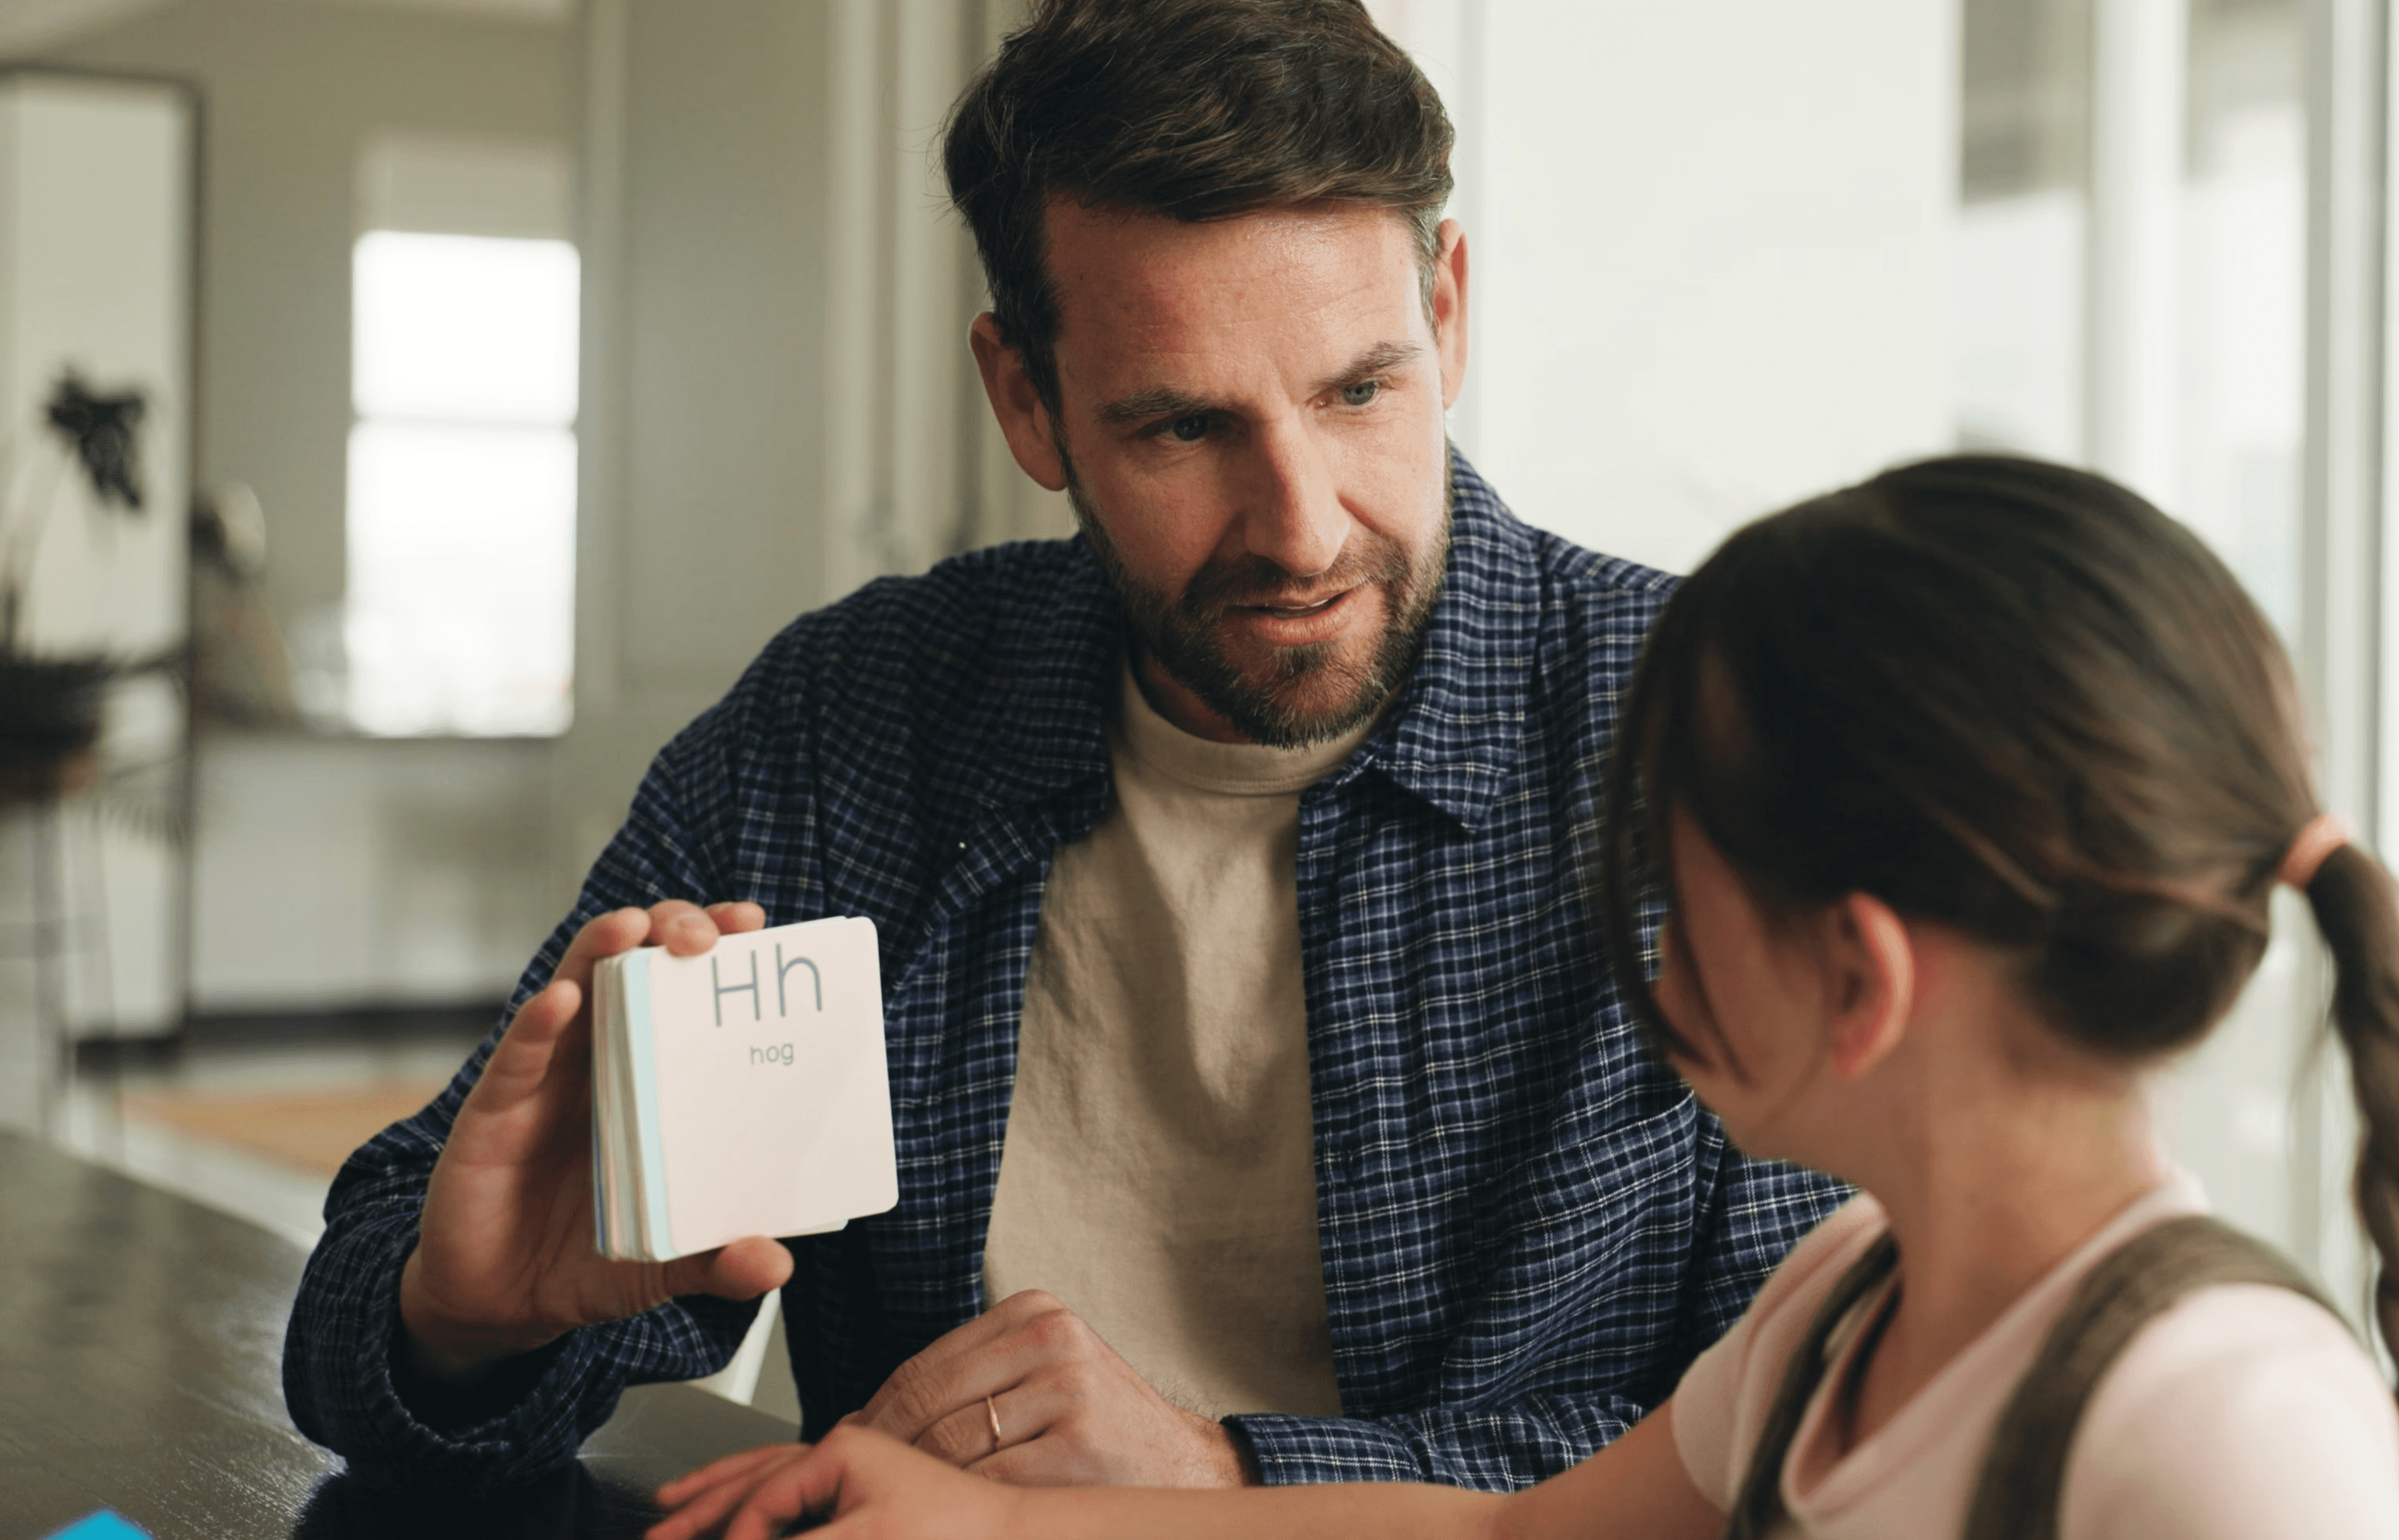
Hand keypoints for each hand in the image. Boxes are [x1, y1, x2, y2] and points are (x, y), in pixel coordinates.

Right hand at [398, 900, 795, 1386]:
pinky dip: (538, 1023)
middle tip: (710, 934)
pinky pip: (519, 1055)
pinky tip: (562, 1000)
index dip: (718, 950)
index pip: (688, 993)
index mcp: (652, 1081)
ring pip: (574, 987)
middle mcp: (602, 1062)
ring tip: (633, 927)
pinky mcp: (494, 1111)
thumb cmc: (587, 1261)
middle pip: (636, 967)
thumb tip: (776, 1266)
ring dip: (603, 947)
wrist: (499, 1306)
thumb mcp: (663, 1264)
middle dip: (672, 930)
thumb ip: (716, 1262)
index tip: (755, 926)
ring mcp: (546, 1079)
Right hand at [649, 1425, 1016, 1539]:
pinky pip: (795, 1487)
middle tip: (654, 1532)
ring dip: (718, 1496)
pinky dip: (761, 1496)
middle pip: (751, 1478)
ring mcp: (853, 1469)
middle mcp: (844, 1451)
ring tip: (669, 1507)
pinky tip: (744, 1509)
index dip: (738, 1534)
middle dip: (697, 1508)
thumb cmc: (957, 1532)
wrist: (1017, 1536)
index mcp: (842, 1451)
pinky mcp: (866, 1491)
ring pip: (768, 1478)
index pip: (762, 1499)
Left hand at [848, 1289, 1255, 1486]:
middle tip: (851, 1487)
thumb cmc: (1100, 1429)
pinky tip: (947, 1517)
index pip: (923, 1366)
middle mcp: (1051, 1337)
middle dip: (880, 1451)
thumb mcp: (1043, 1376)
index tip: (843, 1450)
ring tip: (892, 1504)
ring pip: (950, 1443)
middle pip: (928, 1401)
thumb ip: (973, 1383)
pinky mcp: (1078, 1445)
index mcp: (1034, 1311)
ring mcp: (1068, 1388)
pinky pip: (988, 1482)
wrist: (1185, 1465)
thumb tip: (865, 1421)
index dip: (873, 1416)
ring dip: (910, 1482)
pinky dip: (956, 1504)